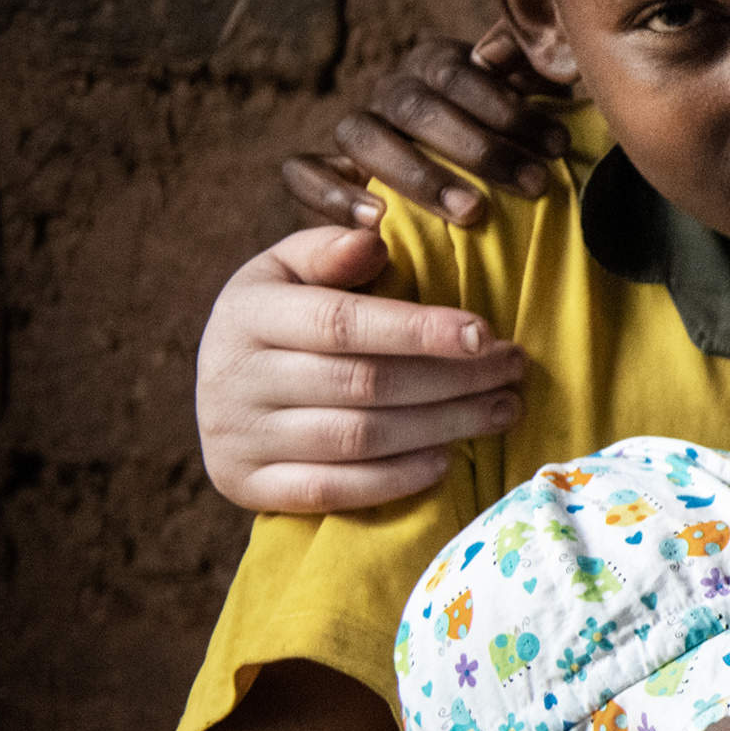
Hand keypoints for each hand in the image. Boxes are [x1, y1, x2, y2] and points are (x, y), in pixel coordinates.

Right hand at [197, 229, 526, 511]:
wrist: (216, 388)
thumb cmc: (279, 315)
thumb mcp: (289, 268)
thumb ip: (330, 250)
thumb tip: (375, 239)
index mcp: (249, 312)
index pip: (343, 324)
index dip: (418, 330)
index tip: (485, 333)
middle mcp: (235, 376)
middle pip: (362, 384)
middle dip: (451, 379)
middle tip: (513, 371)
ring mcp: (238, 437)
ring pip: (357, 439)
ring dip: (441, 426)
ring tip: (500, 411)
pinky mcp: (247, 485)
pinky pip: (330, 491)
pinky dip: (394, 480)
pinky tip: (445, 461)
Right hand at [280, 30, 570, 228]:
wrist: (483, 185)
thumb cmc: (523, 142)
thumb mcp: (541, 101)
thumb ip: (532, 67)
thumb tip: (497, 54)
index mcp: (438, 64)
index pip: (458, 72)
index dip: (507, 107)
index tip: (559, 145)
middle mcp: (393, 91)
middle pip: (414, 106)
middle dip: (478, 148)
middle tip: (533, 184)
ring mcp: (358, 129)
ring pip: (360, 134)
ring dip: (419, 175)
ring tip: (473, 212)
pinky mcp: (328, 170)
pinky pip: (303, 172)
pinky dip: (331, 193)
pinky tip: (377, 221)